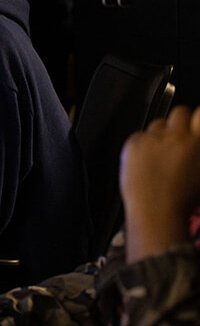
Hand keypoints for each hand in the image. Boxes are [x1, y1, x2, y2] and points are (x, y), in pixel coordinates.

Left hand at [119, 105, 199, 261]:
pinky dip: (142, 144)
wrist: (155, 212)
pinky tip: (146, 161)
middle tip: (178, 138)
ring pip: (158, 123)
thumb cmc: (181, 200)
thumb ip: (197, 152)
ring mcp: (152, 139)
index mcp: (197, 143)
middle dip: (180, 122)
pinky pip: (139, 135)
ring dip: (161, 134)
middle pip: (179, 113)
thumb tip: (194, 144)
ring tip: (161, 154)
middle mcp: (175, 137)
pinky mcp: (133, 143)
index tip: (194, 124)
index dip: (197, 119)